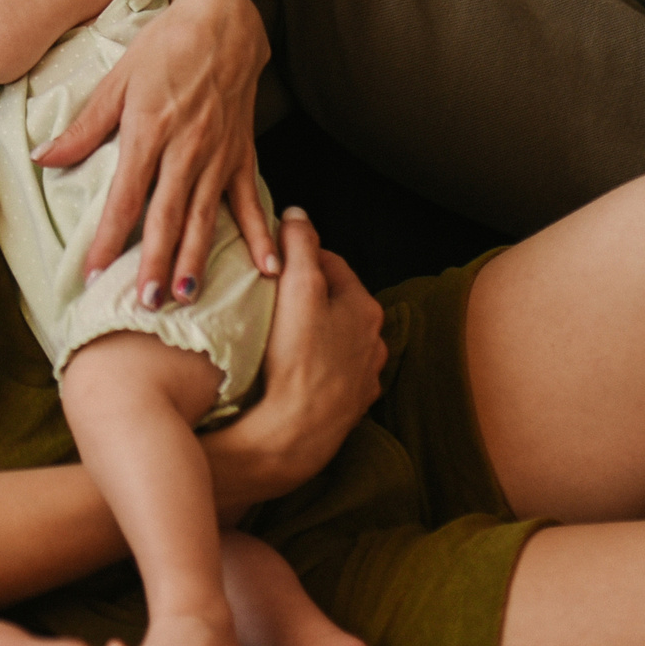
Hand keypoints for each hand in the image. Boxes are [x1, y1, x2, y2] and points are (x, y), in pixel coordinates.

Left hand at [37, 0, 274, 306]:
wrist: (225, 23)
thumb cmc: (163, 48)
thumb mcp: (116, 80)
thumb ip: (83, 127)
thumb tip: (42, 157)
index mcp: (148, 132)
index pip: (125, 196)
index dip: (110, 237)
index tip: (95, 272)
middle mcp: (186, 149)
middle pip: (167, 216)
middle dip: (156, 262)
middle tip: (146, 304)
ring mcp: (218, 154)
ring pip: (205, 216)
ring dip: (197, 258)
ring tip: (187, 296)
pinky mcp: (243, 153)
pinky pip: (249, 200)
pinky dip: (259, 234)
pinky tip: (266, 268)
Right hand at [207, 209, 386, 510]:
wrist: (295, 432)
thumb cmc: (295, 358)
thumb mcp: (296, 289)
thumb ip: (298, 246)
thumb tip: (298, 213)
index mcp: (365, 308)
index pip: (331, 262)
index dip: (299, 255)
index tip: (271, 260)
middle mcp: (374, 341)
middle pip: (335, 301)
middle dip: (307, 293)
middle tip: (270, 293)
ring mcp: (363, 376)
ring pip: (335, 337)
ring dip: (313, 329)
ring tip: (278, 330)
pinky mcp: (348, 405)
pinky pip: (331, 370)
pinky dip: (315, 362)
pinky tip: (291, 366)